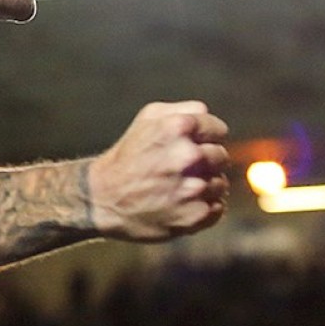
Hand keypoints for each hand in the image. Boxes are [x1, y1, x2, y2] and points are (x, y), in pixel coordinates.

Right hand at [88, 100, 229, 240]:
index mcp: (179, 127)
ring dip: (204, 186)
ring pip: (220, 184)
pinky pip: (216, 209)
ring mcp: (193, 188)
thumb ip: (183, 109)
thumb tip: (208, 115)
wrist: (103, 198)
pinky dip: (203, 208)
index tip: (193, 146)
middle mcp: (189, 156)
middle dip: (206, 162)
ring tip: (178, 188)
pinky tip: (181, 204)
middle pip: (221, 157)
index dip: (207, 138)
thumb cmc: (127, 156)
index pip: (219, 130)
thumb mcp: (147, 118)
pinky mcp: (194, 215)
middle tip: (182, 169)